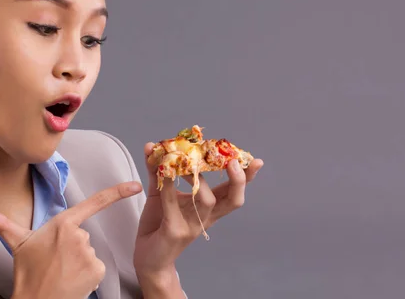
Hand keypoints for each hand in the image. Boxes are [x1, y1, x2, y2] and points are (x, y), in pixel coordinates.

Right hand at [0, 181, 142, 298]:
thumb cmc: (27, 272)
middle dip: (71, 245)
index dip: (117, 192)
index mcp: (63, 223)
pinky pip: (96, 266)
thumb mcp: (17, 244)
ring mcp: (89, 252)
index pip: (95, 202)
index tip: (136, 185)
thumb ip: (1, 223)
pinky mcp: (97, 269)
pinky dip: (86, 273)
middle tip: (55, 259)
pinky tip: (72, 279)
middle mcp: (79, 235)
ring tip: (61, 270)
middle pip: (83, 234)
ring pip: (89, 251)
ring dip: (78, 260)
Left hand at [133, 143, 262, 291]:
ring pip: (207, 201)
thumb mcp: (160, 193)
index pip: (232, 192)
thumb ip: (157, 170)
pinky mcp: (175, 231)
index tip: (256, 161)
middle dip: (238, 180)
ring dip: (199, 179)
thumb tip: (151, 145)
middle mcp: (205, 217)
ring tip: (185, 162)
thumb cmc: (158, 224)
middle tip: (233, 162)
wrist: (148, 259)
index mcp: (207, 208)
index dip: (246, 178)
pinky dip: (169, 187)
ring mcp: (192, 225)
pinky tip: (163, 174)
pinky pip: (174, 206)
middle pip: (232, 200)